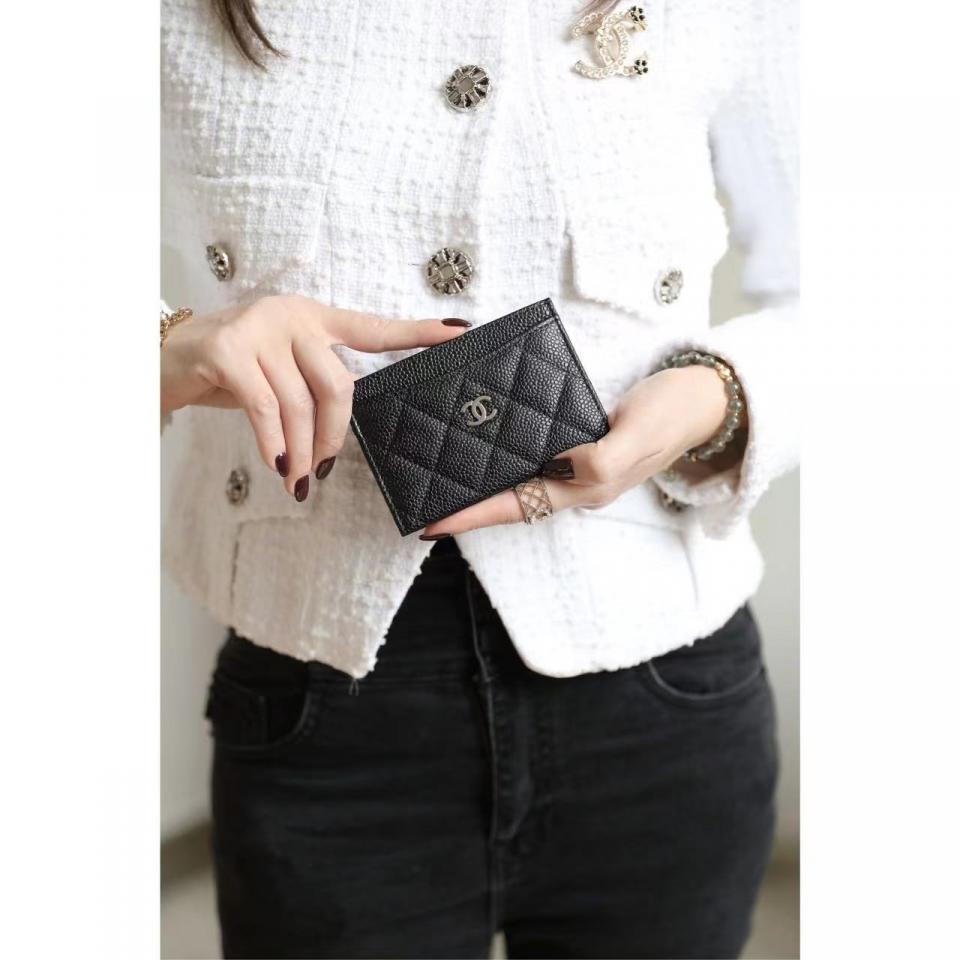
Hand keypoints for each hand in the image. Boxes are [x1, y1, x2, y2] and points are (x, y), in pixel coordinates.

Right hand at [161, 295, 469, 496]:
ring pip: (300, 403)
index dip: (418, 332)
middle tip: (326, 469)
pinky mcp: (228, 349)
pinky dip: (274, 443)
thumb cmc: (233, 370)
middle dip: (335, 435)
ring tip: (299, 480)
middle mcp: (293, 316)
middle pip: (338, 384)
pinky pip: (264, 408)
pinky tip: (277, 465)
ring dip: (302, 451)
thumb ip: (314, 385)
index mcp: (315, 317)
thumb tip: (343, 433)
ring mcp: (260, 328)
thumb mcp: (281, 370)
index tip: (461, 332)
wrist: (164, 358)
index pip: (373, 327)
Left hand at [420, 364, 734, 536]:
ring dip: (483, 486)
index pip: (518, 506)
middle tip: (423, 505)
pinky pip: (534, 457)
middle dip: (467, 507)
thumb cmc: (673, 413)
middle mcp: (578, 483)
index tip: (433, 523)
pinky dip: (506, 457)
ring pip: (519, 482)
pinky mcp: (581, 444)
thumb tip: (559, 465)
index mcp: (588, 486)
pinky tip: (488, 447)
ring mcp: (579, 466)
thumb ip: (601, 457)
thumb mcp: (639, 434)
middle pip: (510, 501)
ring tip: (443, 482)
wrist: (703, 398)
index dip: (475, 516)